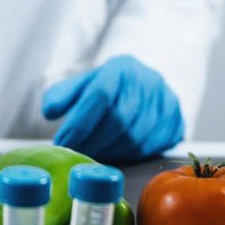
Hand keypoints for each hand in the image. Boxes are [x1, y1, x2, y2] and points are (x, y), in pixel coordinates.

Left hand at [41, 55, 183, 162]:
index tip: (62, 142)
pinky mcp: (175, 122)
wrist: (147, 81)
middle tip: (74, 153)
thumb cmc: (110, 85)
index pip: (99, 96)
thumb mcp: (84, 81)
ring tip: (90, 155)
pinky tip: (111, 155)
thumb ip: (63, 94)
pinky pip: (150, 147)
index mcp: (120, 69)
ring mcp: (164, 103)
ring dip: (107, 151)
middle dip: (91, 142)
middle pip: (117, 120)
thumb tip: (49, 112)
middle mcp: (146, 84)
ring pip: (134, 137)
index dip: (79, 124)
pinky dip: (126, 155)